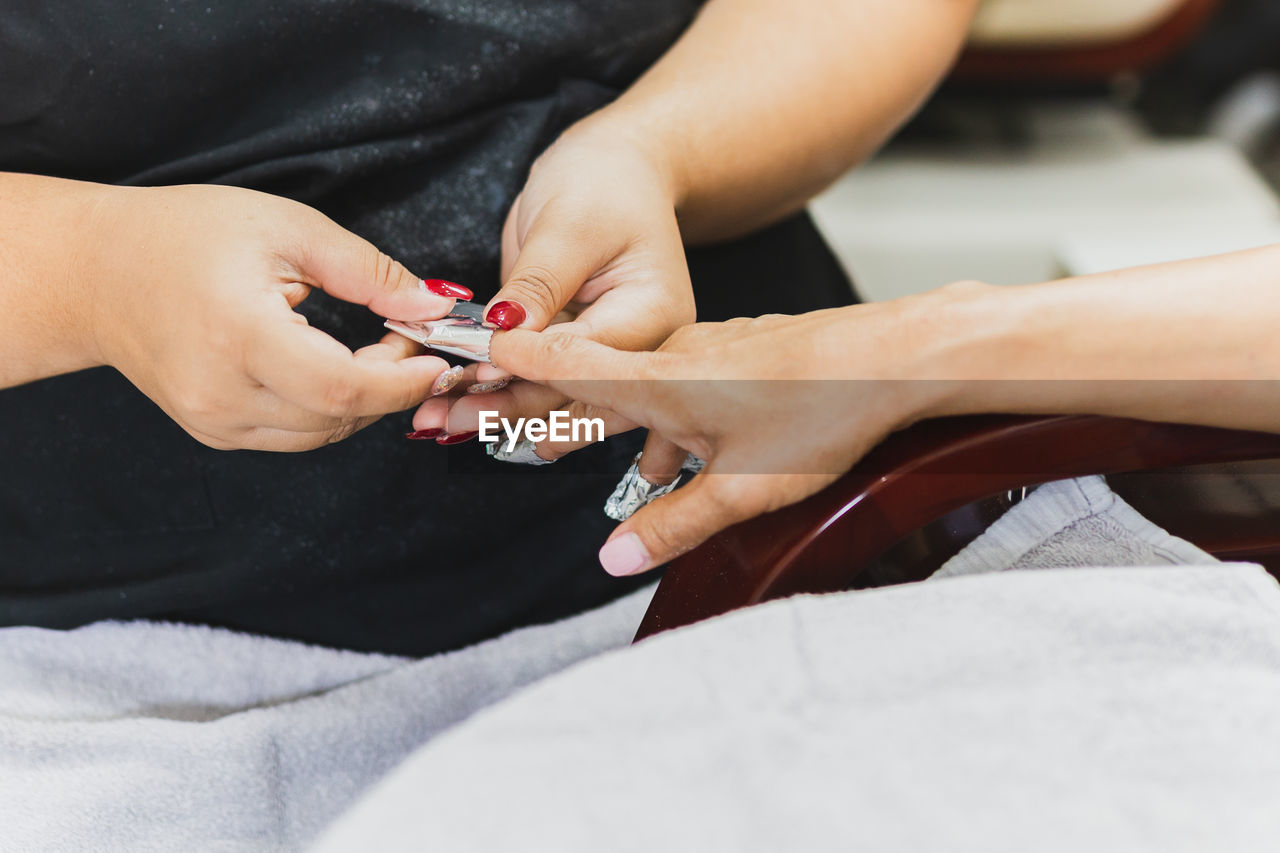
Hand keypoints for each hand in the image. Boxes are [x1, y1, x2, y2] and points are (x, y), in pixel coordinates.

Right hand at [83, 184, 462, 450]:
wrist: (94, 272)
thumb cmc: (183, 236)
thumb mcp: (285, 228)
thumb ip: (368, 271)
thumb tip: (433, 306)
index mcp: (238, 334)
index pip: (343, 387)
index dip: (403, 381)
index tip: (438, 356)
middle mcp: (221, 392)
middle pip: (340, 415)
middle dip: (393, 385)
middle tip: (410, 339)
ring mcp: (213, 421)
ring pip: (323, 433)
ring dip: (366, 400)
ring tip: (379, 351)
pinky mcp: (213, 431)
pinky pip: (294, 435)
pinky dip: (331, 409)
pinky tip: (338, 369)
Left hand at [409, 120, 695, 440]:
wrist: (617, 168)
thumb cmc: (603, 181)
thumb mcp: (568, 225)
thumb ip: (537, 285)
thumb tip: (504, 335)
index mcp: (654, 314)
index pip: (588, 354)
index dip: (531, 366)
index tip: (478, 369)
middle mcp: (637, 348)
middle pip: (575, 393)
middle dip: (511, 407)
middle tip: (449, 416)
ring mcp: (607, 355)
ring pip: (554, 400)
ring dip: (499, 412)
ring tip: (441, 420)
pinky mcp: (575, 353)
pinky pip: (541, 383)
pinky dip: (501, 395)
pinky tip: (461, 408)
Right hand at [490, 296, 954, 575]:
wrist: (896, 357)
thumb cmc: (821, 413)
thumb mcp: (743, 487)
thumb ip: (675, 525)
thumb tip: (614, 559)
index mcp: (660, 381)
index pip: (565, 364)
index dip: (511, 362)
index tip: (463, 355)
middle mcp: (676, 357)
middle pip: (591, 378)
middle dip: (544, 402)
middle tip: (499, 415)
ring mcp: (711, 352)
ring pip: (641, 387)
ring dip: (611, 421)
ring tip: (600, 463)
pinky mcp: (742, 356)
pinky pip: (683, 388)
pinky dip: (664, 420)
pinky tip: (681, 457)